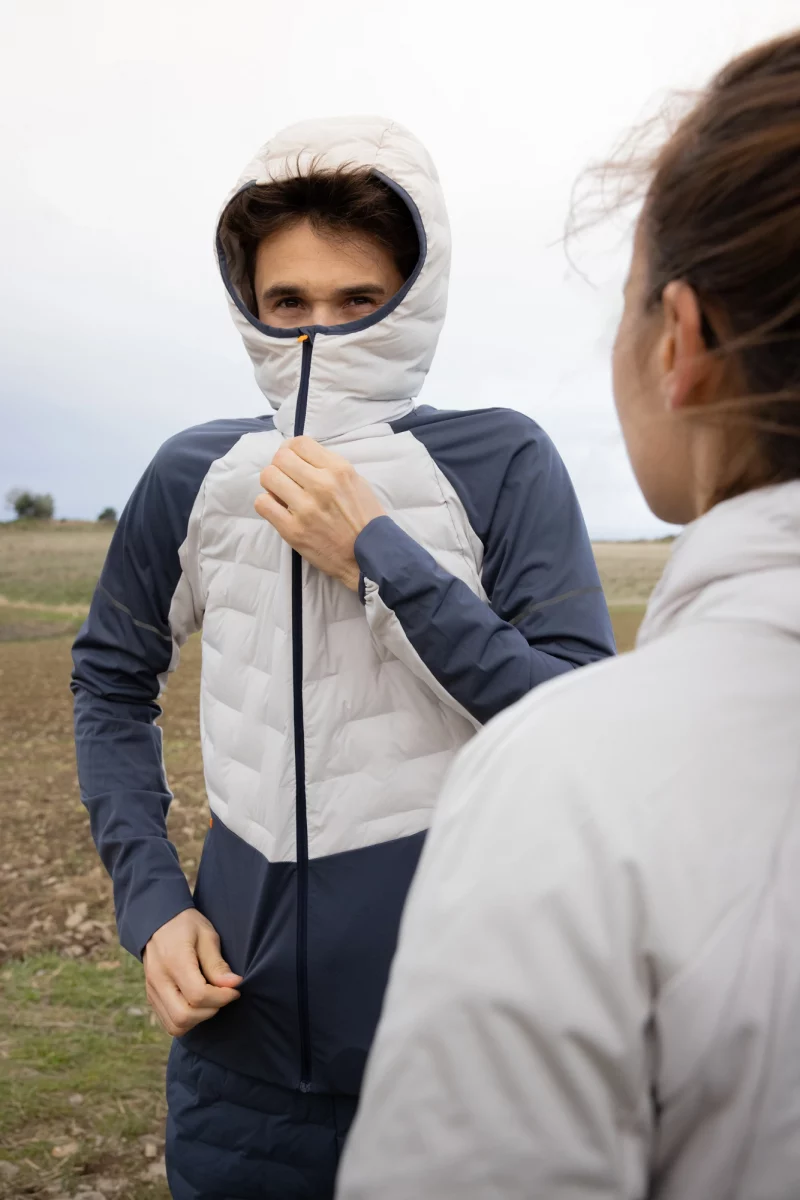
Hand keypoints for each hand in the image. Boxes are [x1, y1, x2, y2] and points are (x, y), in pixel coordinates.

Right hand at [143, 909, 241, 1036]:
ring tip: (210, 1000)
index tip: (234, 989)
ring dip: (198, 1019)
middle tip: (222, 996)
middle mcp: (158, 980)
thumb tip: (233, 984)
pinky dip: (187, 1020)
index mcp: (174, 961)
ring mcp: (152, 990)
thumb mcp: (207, 935)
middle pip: (184, 1016)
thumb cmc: (186, 925)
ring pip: (175, 1025)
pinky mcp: (151, 997)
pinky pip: (169, 1022)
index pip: (198, 995)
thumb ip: (217, 963)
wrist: (157, 921)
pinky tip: (198, 1004)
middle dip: (210, 1011)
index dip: (222, 997)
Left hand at [255, 437, 385, 590]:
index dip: (291, 449)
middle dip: (280, 465)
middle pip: (280, 457)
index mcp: (338, 470)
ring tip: (281, 494)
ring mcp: (305, 508)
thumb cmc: (365, 519)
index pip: (300, 443)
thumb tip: (299, 457)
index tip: (293, 460)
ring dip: (272, 484)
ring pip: (268, 477)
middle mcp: (321, 485)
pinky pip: (263, 504)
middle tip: (286, 478)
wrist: (369, 556)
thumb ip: (329, 466)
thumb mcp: (356, 482)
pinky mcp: (293, 530)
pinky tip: (278, 509)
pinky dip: (267, 504)